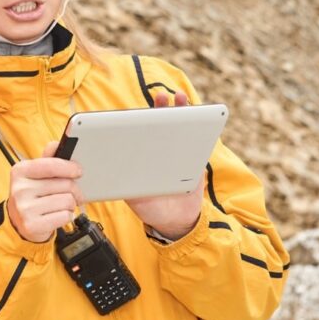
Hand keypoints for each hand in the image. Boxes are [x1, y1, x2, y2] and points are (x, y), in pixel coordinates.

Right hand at [7, 141, 83, 242]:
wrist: (18, 221)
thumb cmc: (32, 194)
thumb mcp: (35, 174)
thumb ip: (48, 159)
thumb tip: (56, 144)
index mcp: (20, 171)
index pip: (52, 166)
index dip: (69, 167)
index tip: (78, 171)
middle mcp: (20, 189)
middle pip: (65, 184)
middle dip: (73, 189)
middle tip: (71, 192)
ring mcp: (25, 209)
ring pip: (67, 201)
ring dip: (70, 204)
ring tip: (61, 204)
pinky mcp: (32, 225)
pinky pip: (65, 216)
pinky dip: (67, 216)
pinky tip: (58, 215)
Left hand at [125, 91, 204, 240]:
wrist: (178, 222)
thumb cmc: (152, 209)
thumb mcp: (136, 200)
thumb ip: (130, 188)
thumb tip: (118, 173)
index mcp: (142, 156)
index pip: (137, 134)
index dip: (135, 121)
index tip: (135, 111)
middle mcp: (157, 151)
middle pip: (158, 125)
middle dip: (160, 109)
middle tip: (161, 97)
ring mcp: (175, 153)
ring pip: (176, 127)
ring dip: (179, 110)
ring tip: (180, 98)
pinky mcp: (192, 158)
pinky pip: (195, 139)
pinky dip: (197, 126)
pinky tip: (200, 116)